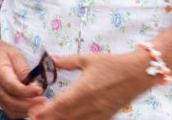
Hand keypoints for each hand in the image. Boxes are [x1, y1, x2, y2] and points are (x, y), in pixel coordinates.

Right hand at [0, 40, 45, 118]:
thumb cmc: (3, 53)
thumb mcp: (16, 55)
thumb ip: (24, 70)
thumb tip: (34, 84)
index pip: (12, 86)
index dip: (27, 92)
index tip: (40, 91)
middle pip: (12, 102)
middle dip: (30, 104)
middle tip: (44, 100)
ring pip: (11, 110)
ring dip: (27, 110)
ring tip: (40, 104)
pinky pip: (10, 111)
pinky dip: (22, 112)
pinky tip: (31, 106)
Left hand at [29, 51, 152, 119]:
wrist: (139, 73)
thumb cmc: (113, 64)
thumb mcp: (88, 59)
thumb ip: (68, 61)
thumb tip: (51, 58)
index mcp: (84, 90)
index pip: (60, 104)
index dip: (45, 111)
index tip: (33, 114)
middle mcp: (91, 105)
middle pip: (65, 117)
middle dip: (49, 119)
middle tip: (34, 118)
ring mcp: (100, 113)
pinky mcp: (108, 117)